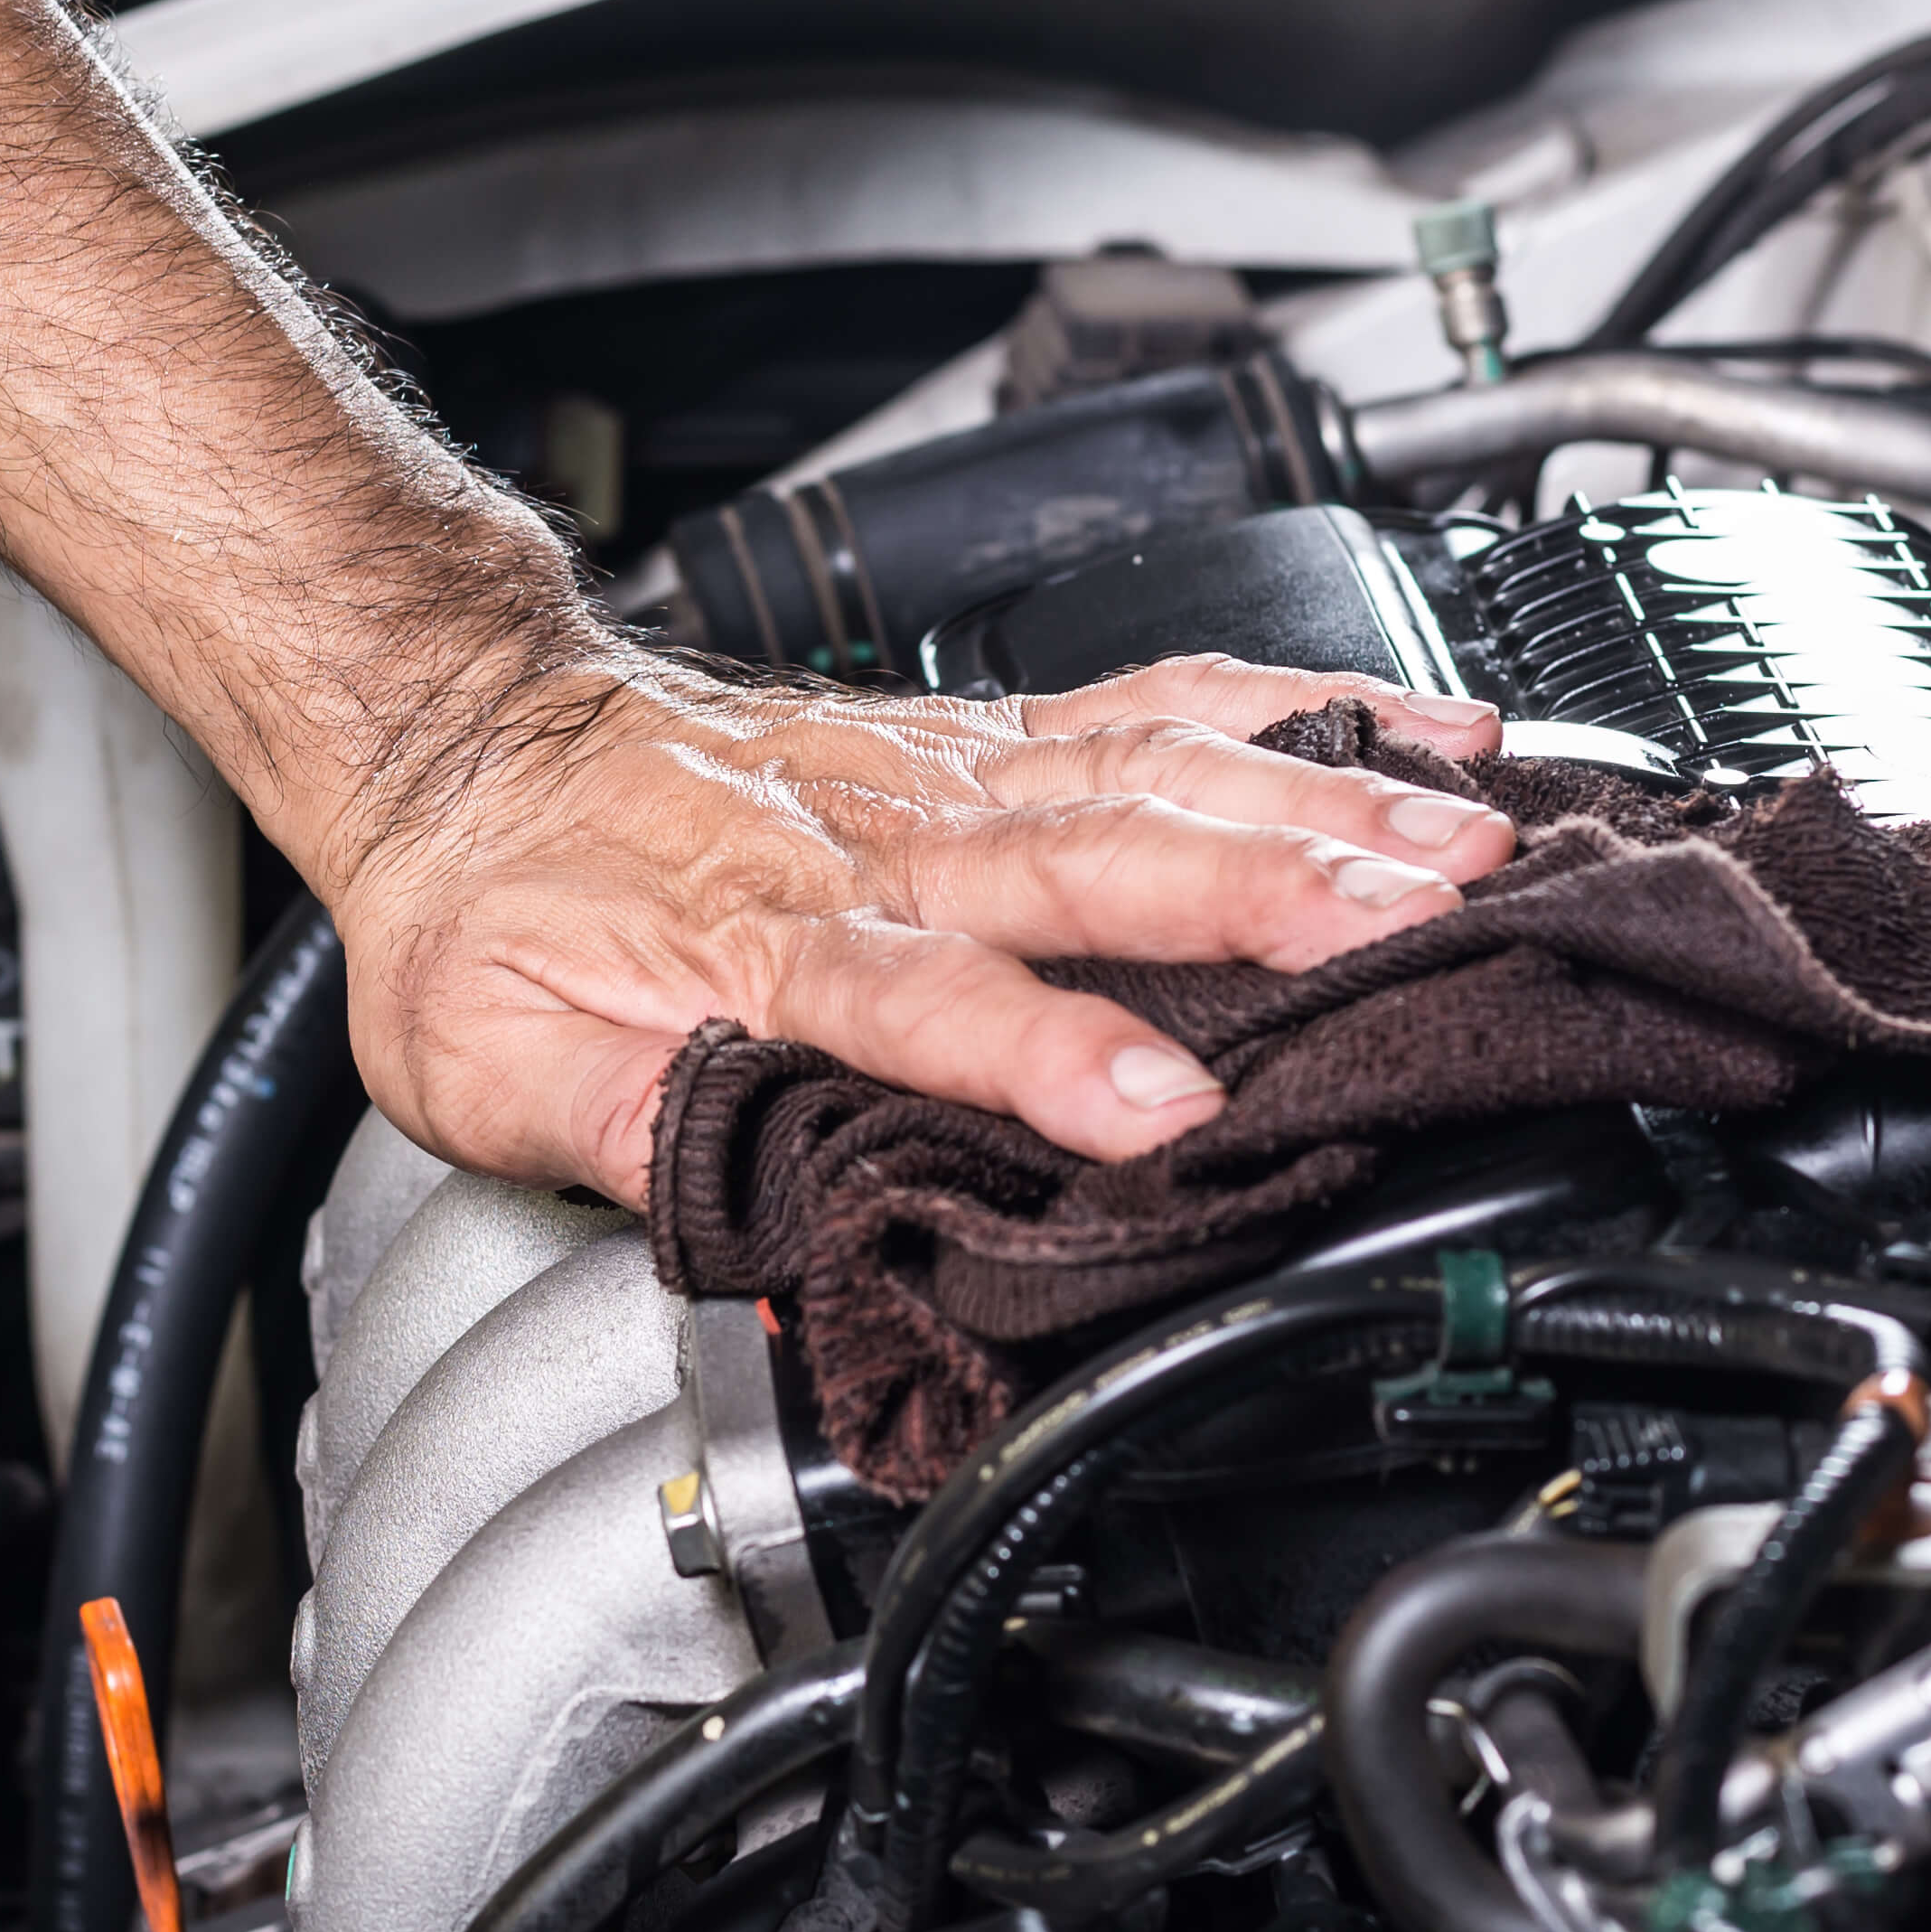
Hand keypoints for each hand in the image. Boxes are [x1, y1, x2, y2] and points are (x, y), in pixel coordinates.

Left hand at [327, 646, 1515, 1201]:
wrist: (467, 730)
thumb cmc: (493, 910)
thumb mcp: (489, 1063)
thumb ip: (621, 1138)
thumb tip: (742, 1229)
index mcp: (765, 932)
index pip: (925, 999)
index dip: (1042, 1056)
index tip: (1159, 1112)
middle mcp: (886, 835)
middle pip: (1096, 857)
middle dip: (1266, 891)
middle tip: (1415, 917)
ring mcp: (952, 768)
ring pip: (1157, 770)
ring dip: (1319, 802)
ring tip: (1463, 832)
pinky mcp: (994, 733)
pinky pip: (1165, 701)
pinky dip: (1302, 708)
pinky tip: (1425, 725)